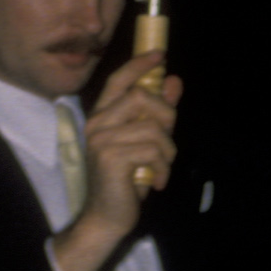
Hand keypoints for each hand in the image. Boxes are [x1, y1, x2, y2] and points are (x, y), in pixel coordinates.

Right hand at [52, 55, 180, 270]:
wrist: (107, 216)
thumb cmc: (126, 180)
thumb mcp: (146, 142)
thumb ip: (158, 113)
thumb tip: (173, 81)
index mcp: (103, 116)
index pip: (118, 80)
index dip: (139, 65)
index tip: (160, 54)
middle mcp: (97, 123)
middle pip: (142, 97)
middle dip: (166, 117)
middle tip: (166, 143)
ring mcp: (101, 139)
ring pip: (153, 128)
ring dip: (167, 152)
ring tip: (159, 168)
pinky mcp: (111, 158)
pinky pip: (153, 150)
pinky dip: (162, 169)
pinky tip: (155, 182)